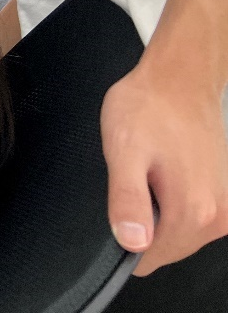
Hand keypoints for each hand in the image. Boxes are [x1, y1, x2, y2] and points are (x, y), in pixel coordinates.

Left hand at [102, 57, 227, 273]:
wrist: (178, 80)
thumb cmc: (148, 109)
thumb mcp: (123, 152)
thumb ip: (127, 200)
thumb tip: (133, 242)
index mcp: (194, 211)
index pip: (149, 258)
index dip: (124, 237)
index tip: (120, 206)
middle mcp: (217, 215)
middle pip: (165, 248)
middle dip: (142, 221)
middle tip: (134, 179)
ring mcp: (223, 204)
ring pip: (177, 233)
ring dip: (156, 210)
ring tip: (148, 172)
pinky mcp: (221, 193)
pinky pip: (189, 215)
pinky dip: (170, 201)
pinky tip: (161, 172)